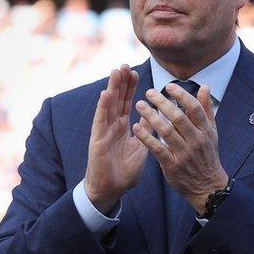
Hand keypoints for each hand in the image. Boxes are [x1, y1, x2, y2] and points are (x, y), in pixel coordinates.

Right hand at [84, 65, 147, 212]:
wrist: (112, 189)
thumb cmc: (124, 171)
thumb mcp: (141, 148)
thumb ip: (147, 131)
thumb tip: (157, 116)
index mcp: (122, 127)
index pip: (126, 102)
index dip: (130, 88)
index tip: (135, 72)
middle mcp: (112, 126)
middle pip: (116, 99)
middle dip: (120, 82)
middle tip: (125, 64)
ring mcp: (103, 132)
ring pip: (108, 106)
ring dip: (111, 88)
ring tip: (115, 71)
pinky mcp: (97, 141)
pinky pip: (100, 121)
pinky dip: (103, 107)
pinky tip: (105, 94)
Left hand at [132, 82, 227, 212]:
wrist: (207, 185)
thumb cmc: (206, 154)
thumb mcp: (211, 132)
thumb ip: (206, 109)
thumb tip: (204, 87)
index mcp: (205, 130)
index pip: (194, 108)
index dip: (181, 95)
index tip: (168, 86)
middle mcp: (196, 140)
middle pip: (178, 118)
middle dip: (162, 103)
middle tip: (148, 92)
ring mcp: (184, 153)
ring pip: (166, 131)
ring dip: (151, 117)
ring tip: (139, 106)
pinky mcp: (172, 165)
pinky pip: (157, 149)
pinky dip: (146, 138)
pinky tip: (136, 127)